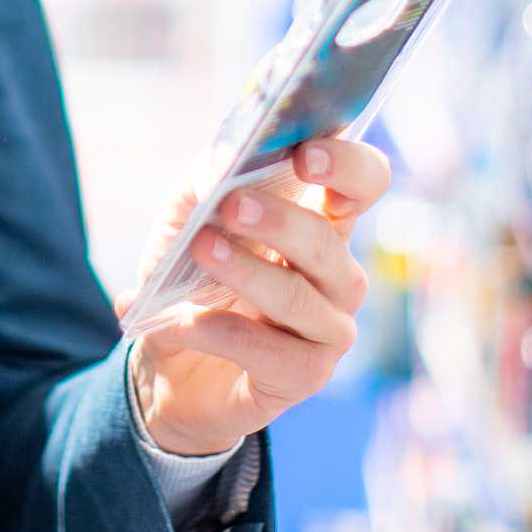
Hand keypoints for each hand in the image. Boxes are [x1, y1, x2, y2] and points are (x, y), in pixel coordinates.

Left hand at [121, 136, 390, 456]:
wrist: (166, 364)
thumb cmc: (191, 276)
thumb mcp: (187, 215)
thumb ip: (207, 181)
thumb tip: (220, 166)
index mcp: (322, 221)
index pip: (364, 182)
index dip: (347, 165)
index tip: (307, 155)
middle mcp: (338, 275)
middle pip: (328, 242)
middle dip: (281, 221)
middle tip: (231, 205)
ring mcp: (328, 330)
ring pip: (298, 298)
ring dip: (246, 272)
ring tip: (201, 252)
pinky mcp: (303, 376)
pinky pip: (267, 352)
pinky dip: (218, 332)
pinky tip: (182, 322)